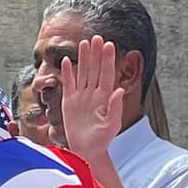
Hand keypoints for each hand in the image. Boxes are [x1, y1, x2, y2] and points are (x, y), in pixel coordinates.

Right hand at [60, 36, 123, 161]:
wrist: (87, 150)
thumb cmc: (102, 140)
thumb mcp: (111, 125)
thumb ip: (115, 107)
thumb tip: (119, 90)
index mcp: (105, 97)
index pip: (106, 74)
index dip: (107, 59)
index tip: (108, 45)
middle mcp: (93, 93)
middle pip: (95, 69)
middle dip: (96, 53)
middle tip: (97, 37)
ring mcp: (81, 96)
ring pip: (83, 72)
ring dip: (84, 58)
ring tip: (84, 42)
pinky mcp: (70, 101)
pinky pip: (69, 83)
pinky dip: (68, 72)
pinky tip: (68, 60)